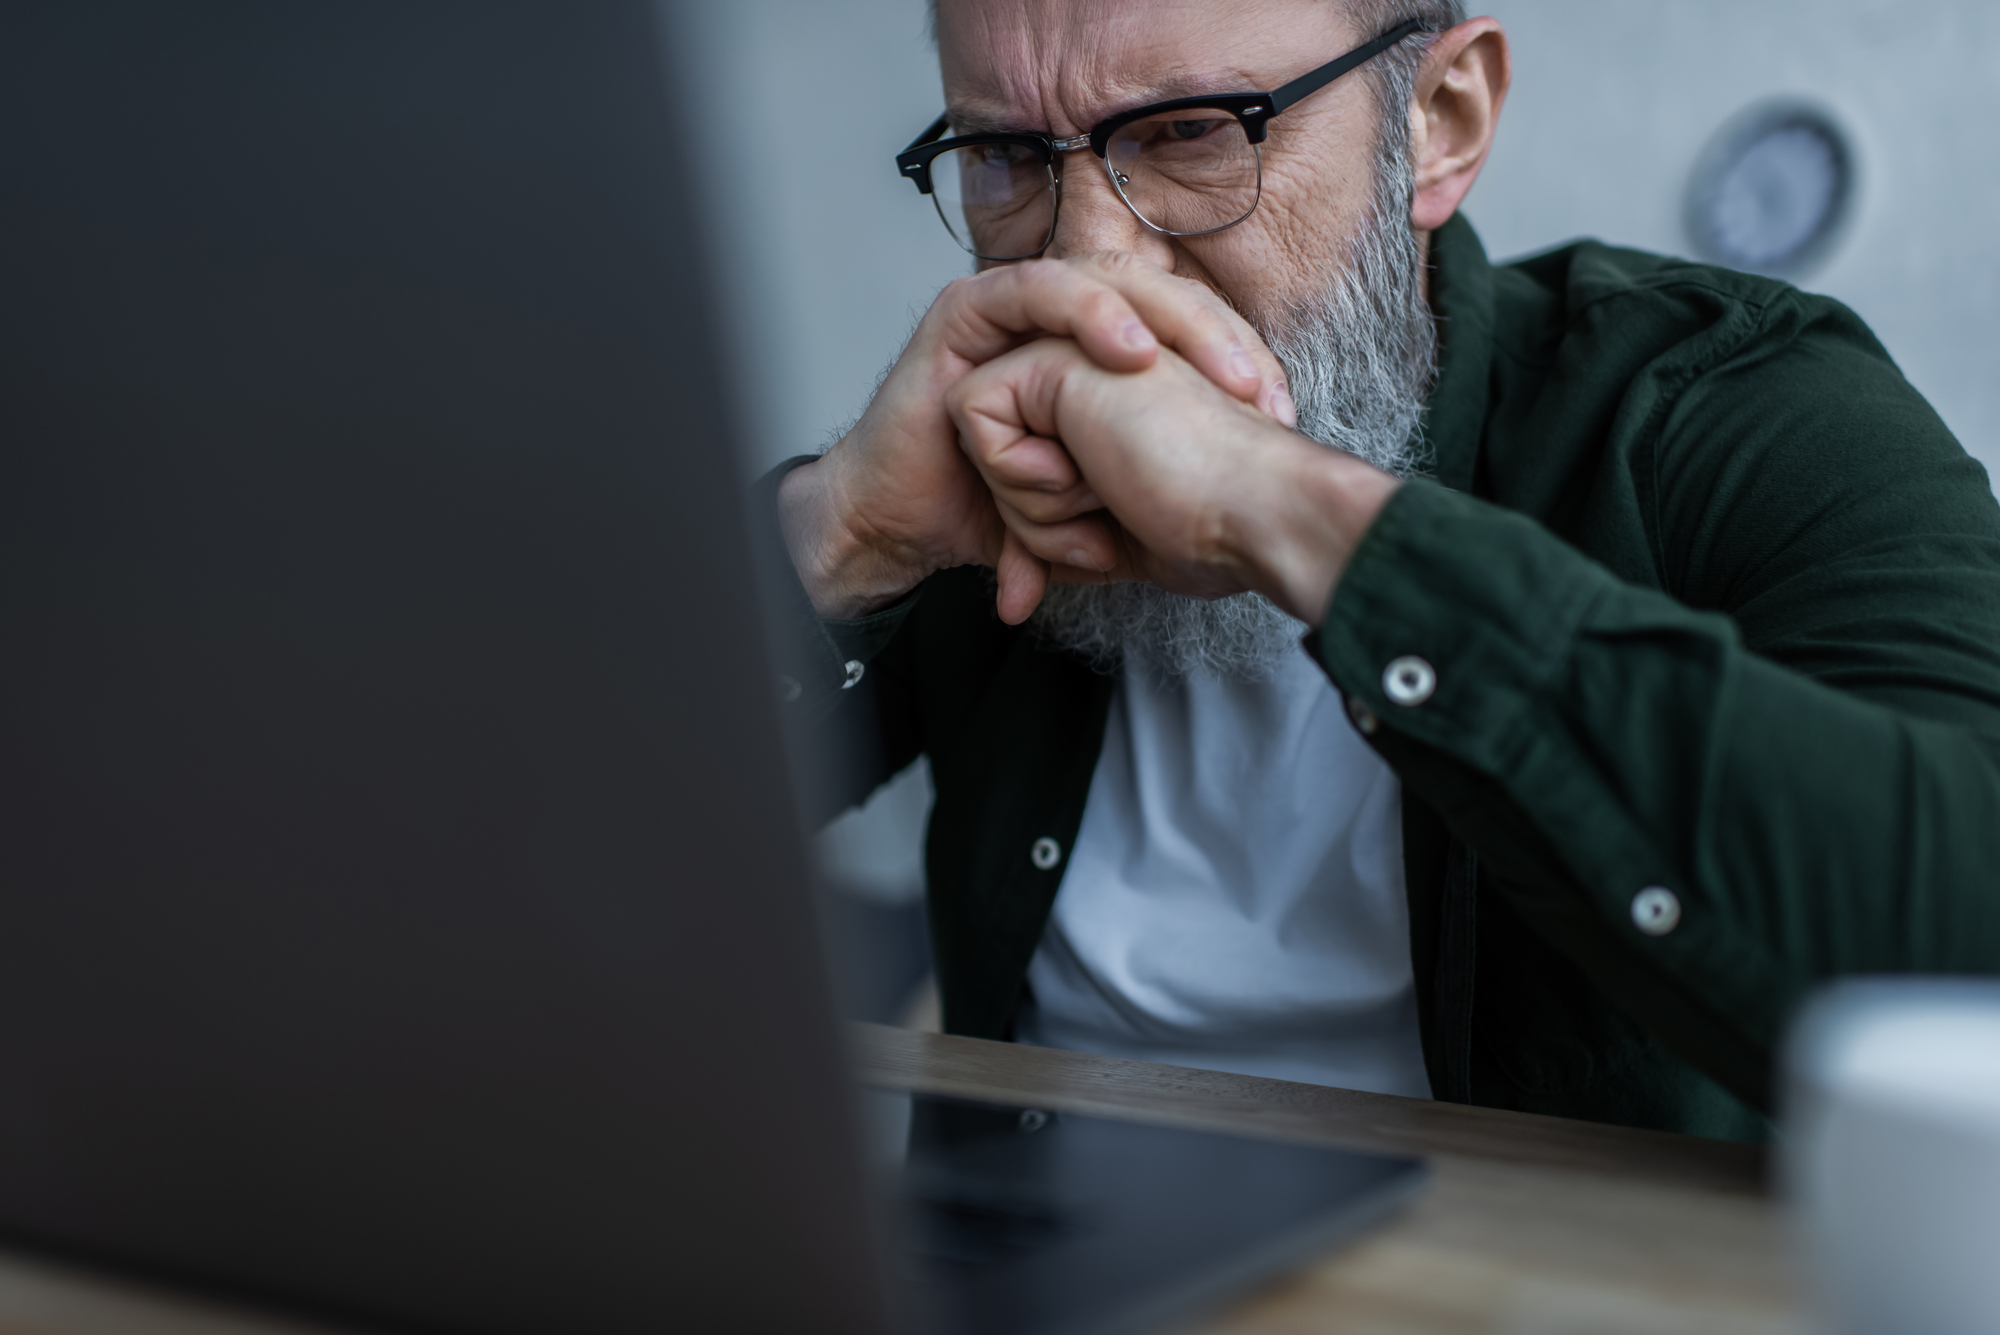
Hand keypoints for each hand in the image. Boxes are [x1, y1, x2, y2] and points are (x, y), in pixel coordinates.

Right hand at [776, 254, 1296, 618]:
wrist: (905, 527)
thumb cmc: (991, 512)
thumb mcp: (1099, 510)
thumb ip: (1152, 502)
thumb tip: (1226, 540)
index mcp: (1101, 353)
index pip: (1188, 331)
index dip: (1241, 363)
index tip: (1281, 416)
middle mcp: (1064, 320)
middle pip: (1162, 299)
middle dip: (1220, 340)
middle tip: (1260, 392)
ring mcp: (1017, 308)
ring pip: (1110, 282)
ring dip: (1166, 322)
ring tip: (1210, 370)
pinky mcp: (971, 309)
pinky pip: (1040, 290)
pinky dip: (1091, 316)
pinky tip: (1130, 353)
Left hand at [946, 337, 1401, 625]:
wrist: (1256, 509)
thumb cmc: (1209, 529)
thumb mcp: (1110, 546)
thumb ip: (1056, 548)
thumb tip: (1012, 596)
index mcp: (1113, 406)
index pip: (1025, 481)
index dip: (1044, 538)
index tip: (1111, 552)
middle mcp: (1094, 370)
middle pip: (996, 460)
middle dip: (1034, 520)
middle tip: (1111, 517)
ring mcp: (1076, 349)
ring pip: (982, 442)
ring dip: (1033, 502)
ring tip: (1111, 490)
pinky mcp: (1054, 348)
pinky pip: (969, 413)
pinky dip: (1014, 469)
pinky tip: (1090, 464)